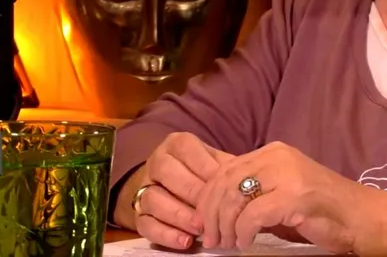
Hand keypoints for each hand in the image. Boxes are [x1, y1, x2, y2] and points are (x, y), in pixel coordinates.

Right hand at [118, 132, 233, 249]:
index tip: (227, 186)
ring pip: (154, 199)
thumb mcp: (213, 163)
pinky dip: (166, 234)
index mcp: (175, 145)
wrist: (167, 188)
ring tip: (201, 228)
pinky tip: (186, 241)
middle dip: (193, 193)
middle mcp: (156, 163)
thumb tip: (248, 178)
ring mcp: (143, 189)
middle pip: (167, 172)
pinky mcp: (138, 216)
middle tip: (215, 210)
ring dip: (179, 215)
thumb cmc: (200, 174)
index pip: (187, 150)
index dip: (207, 168)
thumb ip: (226, 167)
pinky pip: (146, 225)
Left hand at [194, 141, 386, 254]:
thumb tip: (215, 208)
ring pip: (234, 197)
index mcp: (273, 152)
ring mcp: (287, 174)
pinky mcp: (294, 197)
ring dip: (224, 226)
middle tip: (210, 238)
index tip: (203, 223)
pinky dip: (243, 233)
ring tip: (226, 244)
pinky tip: (246, 243)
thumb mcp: (283, 192)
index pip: (224, 169)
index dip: (207, 198)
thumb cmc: (324, 211)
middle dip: (211, 214)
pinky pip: (252, 215)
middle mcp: (278, 156)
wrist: (364, 218)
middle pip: (223, 182)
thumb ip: (255, 191)